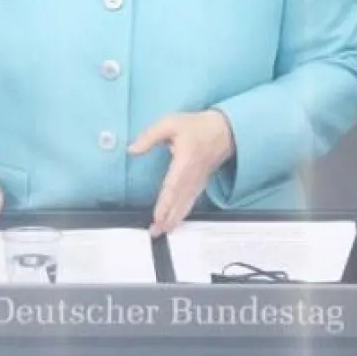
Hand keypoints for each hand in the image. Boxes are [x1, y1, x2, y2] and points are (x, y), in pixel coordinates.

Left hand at [128, 110, 234, 236]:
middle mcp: (193, 175)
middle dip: (168, 218)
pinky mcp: (201, 183)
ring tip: (164, 231)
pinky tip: (176, 221)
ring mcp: (198, 181)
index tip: (158, 217)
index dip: (166, 203)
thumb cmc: (196, 126)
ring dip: (175, 219)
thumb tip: (132, 150)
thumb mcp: (171, 123)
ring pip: (186, 203)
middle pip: (179, 200)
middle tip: (156, 232)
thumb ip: (150, 136)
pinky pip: (191, 201)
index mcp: (185, 161)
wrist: (224, 130)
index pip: (173, 185)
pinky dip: (183, 213)